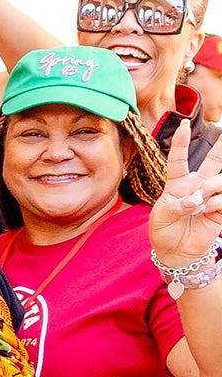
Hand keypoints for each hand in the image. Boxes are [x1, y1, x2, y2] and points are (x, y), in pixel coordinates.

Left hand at [150, 120, 221, 271]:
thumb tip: (196, 199)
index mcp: (177, 183)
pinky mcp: (221, 209)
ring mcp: (211, 196)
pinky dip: (216, 203)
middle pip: (213, 161)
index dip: (180, 142)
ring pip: (220, 180)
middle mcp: (197, 186)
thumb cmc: (164, 230)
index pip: (179, 159)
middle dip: (221, 146)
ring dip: (211, 188)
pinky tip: (206, 210)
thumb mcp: (162, 217)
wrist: (176, 251)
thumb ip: (177, 206)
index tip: (183, 125)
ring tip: (200, 203)